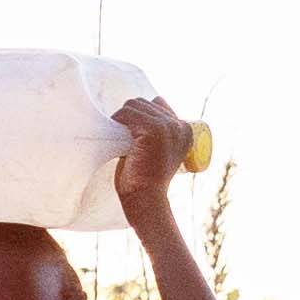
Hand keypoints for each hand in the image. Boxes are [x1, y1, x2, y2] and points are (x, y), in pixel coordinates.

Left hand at [108, 88, 189, 229]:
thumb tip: (156, 102)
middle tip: (123, 136)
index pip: (157, 104)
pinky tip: (114, 131)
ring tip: (119, 136)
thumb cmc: (148, 179)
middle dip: (129, 116)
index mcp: (185, 129)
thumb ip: (161, 131)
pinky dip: (117, 119)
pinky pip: (127, 113)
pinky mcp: (152, 131)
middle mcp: (178, 125)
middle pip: (144, 103)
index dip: (140, 116)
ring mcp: (165, 127)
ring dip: (121, 117)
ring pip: (134, 105)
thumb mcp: (160, 151)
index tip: (133, 134)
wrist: (147, 198)